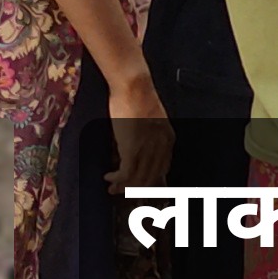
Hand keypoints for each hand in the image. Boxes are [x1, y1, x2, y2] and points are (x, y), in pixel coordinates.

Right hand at [106, 77, 172, 192]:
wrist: (133, 86)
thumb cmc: (137, 96)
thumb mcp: (149, 119)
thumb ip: (148, 135)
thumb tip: (136, 148)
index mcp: (168, 140)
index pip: (163, 170)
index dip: (150, 181)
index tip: (139, 187)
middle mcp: (161, 147)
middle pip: (151, 178)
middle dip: (135, 189)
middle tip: (121, 192)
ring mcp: (148, 149)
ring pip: (138, 179)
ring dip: (123, 186)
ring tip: (112, 188)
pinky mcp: (132, 149)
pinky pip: (126, 173)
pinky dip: (117, 179)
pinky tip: (108, 177)